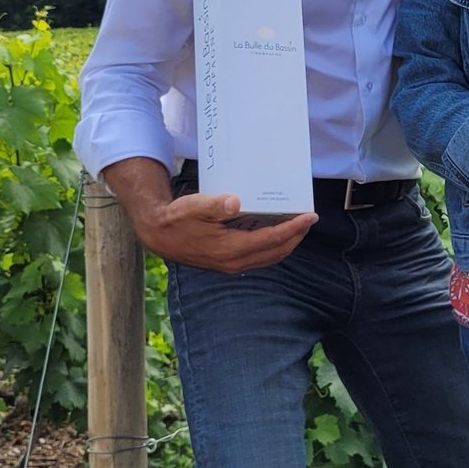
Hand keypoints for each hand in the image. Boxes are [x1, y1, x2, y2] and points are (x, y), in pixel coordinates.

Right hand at [104, 157, 316, 272]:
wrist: (158, 235)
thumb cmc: (177, 218)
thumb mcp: (194, 206)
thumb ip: (215, 205)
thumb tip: (235, 203)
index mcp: (230, 248)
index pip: (272, 240)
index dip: (294, 229)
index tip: (310, 217)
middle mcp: (234, 261)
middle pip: (276, 251)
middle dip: (295, 237)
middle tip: (309, 220)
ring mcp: (230, 264)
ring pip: (268, 257)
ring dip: (286, 243)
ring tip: (297, 226)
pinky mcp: (227, 262)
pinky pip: (258, 257)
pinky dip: (272, 246)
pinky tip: (274, 233)